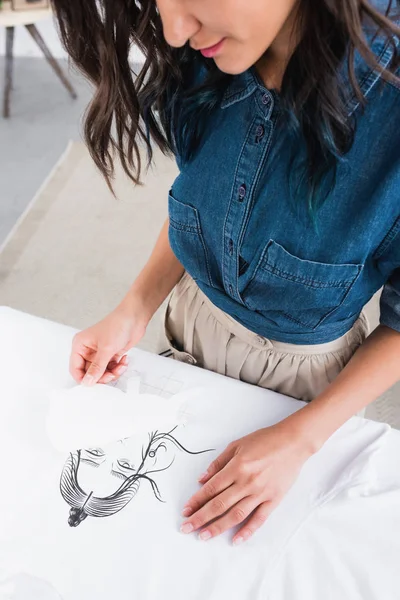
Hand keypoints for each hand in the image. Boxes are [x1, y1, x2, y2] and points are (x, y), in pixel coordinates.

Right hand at [69, 295, 147, 385]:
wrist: (135, 318)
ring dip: (112, 373)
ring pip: (102, 372)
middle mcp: (88, 350)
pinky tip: (124, 360)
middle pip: (90, 373)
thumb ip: (96, 368)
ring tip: (120, 366)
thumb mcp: (106, 349)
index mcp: (80, 345)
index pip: (75, 368)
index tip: (93, 385)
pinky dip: (118, 368)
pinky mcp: (110, 354)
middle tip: (111, 375)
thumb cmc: (117, 325)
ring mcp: (100, 353)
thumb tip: (87, 382)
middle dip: (101, 376)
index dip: (83, 378)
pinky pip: (111, 368)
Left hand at [180, 422, 312, 544]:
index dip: (196, 501)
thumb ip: (218, 462)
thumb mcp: (237, 445)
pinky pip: (259, 519)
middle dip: (201, 518)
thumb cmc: (265, 440)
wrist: (293, 442)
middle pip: (219, 504)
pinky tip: (236, 540)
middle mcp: (247, 482)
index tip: (186, 510)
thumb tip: (202, 479)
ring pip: (235, 515)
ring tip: (204, 536)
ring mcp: (260, 493)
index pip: (211, 488)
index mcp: (236, 467)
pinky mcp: (273, 500)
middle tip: (187, 528)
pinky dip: (247, 531)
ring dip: (218, 527)